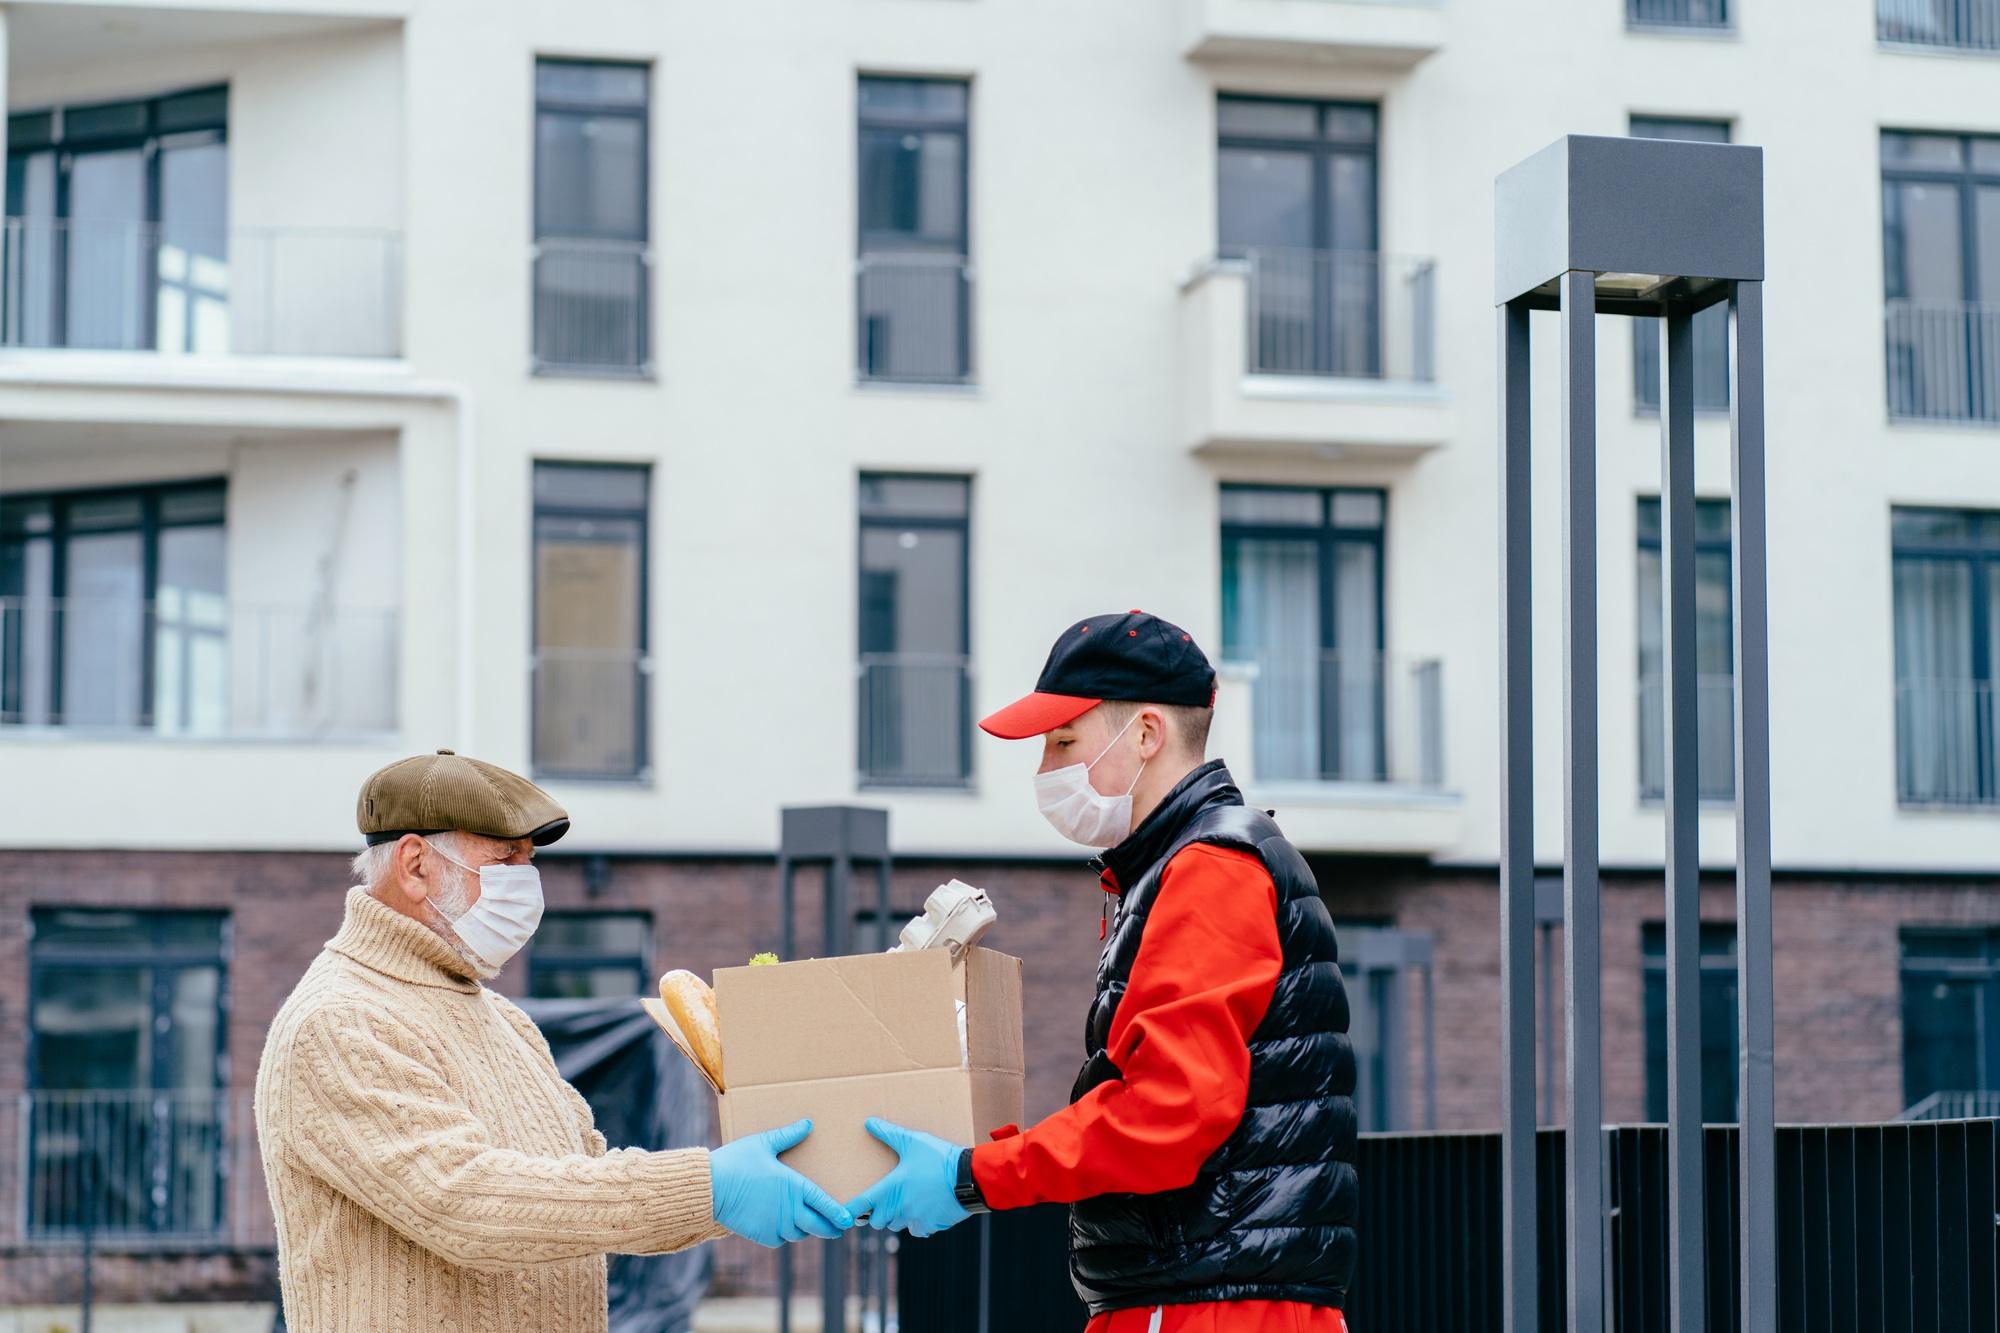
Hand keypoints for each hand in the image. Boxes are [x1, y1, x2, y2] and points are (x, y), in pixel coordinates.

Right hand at [710, 1119, 852, 1246]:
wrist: (709, 1188)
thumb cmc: (736, 1161)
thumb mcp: (763, 1143)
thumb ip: (788, 1135)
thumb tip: (808, 1123)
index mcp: (794, 1187)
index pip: (825, 1203)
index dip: (839, 1213)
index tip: (849, 1218)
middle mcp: (790, 1210)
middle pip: (819, 1226)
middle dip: (832, 1228)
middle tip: (839, 1227)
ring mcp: (776, 1225)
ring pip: (800, 1233)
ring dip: (806, 1229)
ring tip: (811, 1222)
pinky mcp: (763, 1235)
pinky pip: (781, 1238)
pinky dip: (785, 1234)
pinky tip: (784, 1224)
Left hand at [844, 1118, 971, 1237]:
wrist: (969, 1177)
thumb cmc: (938, 1158)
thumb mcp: (913, 1141)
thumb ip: (889, 1134)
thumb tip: (868, 1122)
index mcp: (890, 1189)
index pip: (859, 1206)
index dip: (848, 1211)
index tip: (843, 1213)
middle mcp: (899, 1208)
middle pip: (876, 1222)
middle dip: (878, 1214)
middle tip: (883, 1201)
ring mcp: (915, 1219)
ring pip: (897, 1225)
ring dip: (898, 1217)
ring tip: (905, 1201)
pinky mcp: (931, 1225)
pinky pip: (917, 1230)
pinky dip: (918, 1223)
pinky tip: (924, 1208)